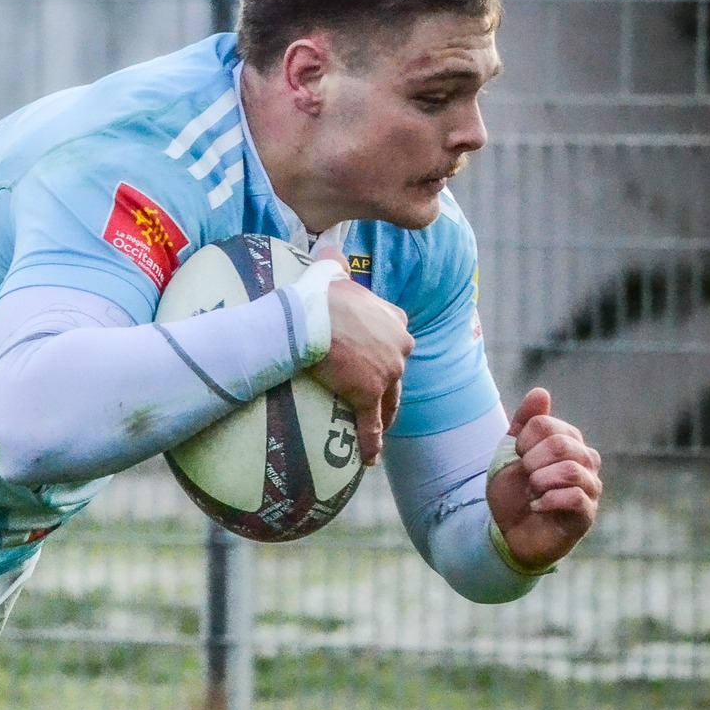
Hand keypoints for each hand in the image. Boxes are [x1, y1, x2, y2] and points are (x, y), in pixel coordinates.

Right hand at [310, 280, 413, 464]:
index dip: (386, 352)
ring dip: (383, 417)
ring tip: (374, 431)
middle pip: (397, 373)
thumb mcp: (331, 273)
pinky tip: (369, 458)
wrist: (309, 319)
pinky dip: (371, 442)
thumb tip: (328, 250)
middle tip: (376, 401)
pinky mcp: (369, 394)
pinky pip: (371, 423)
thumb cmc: (318, 295)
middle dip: (389, 387)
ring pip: (388, 401)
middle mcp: (400, 346)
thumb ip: (334, 264)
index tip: (376, 362)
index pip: (397, 339)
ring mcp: (387, 372)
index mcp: (395, 319)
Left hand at [486, 388, 602, 570]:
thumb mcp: (511, 454)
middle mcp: (586, 461)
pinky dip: (547, 500)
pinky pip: (575, 497)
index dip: (522, 441)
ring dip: (539, 481)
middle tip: (525, 477)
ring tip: (531, 492)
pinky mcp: (587, 514)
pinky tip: (536, 506)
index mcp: (568, 442)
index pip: (546, 424)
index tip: (518, 458)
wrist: (508, 532)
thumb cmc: (514, 492)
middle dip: (531, 461)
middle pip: (561, 444)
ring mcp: (590, 488)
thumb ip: (524, 423)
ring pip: (570, 470)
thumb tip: (541, 392)